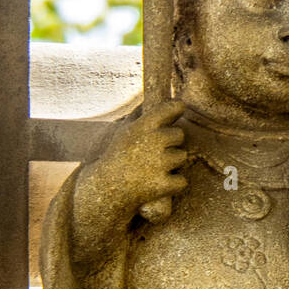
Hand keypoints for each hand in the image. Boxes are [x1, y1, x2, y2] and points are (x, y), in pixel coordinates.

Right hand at [76, 99, 188, 235]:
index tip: (179, 108)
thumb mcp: (123, 132)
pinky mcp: (163, 184)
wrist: (106, 188)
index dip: (177, 107)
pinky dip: (174, 184)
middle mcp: (154, 141)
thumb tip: (148, 100)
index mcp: (144, 126)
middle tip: (156, 152)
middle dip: (172, 143)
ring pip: (182, 157)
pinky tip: (161, 184)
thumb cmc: (116, 158)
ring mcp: (160, 163)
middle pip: (179, 135)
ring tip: (154, 169)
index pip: (170, 108)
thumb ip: (138, 115)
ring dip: (173, 163)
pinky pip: (182, 180)